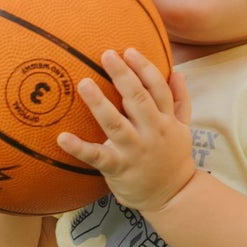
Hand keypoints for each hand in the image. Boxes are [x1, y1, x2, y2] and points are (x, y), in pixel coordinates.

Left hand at [58, 47, 194, 211]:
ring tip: (83, 83)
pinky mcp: (118, 167)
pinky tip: (62, 137)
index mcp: (166, 119)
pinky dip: (79, 148)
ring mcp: (134, 150)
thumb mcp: (184, 128)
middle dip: (123, 76)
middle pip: (138, 99)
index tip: (129, 51)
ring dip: (99, 103)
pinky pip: (96, 156)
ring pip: (116, 123)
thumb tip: (177, 71)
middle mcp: (152, 132)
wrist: (173, 196)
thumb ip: (181, 100)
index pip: (157, 88)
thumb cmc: (173, 158)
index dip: (144, 68)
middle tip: (106, 54)